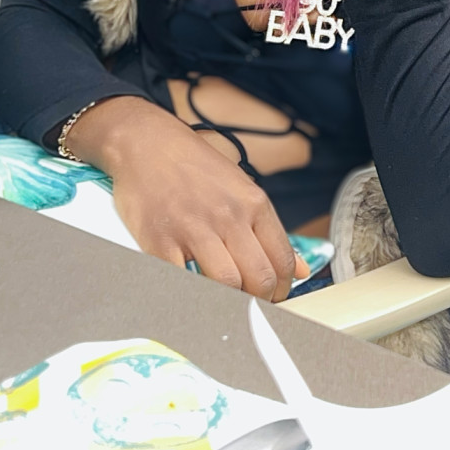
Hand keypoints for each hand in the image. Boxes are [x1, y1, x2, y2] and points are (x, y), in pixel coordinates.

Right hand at [71, 98, 308, 300]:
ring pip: (228, 284)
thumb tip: (302, 270)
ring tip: (225, 302)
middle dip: (260, 302)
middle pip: (259, 278)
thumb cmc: (196, 165)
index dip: (282, 289)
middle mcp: (229, 216)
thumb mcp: (242, 187)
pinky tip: (194, 295)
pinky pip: (183, 282)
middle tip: (250, 306)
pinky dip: (192, 296)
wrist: (147, 143)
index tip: (273, 297)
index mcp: (254, 203)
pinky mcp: (160, 241)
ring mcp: (194, 229)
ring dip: (230, 302)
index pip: (283, 260)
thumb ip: (270, 231)